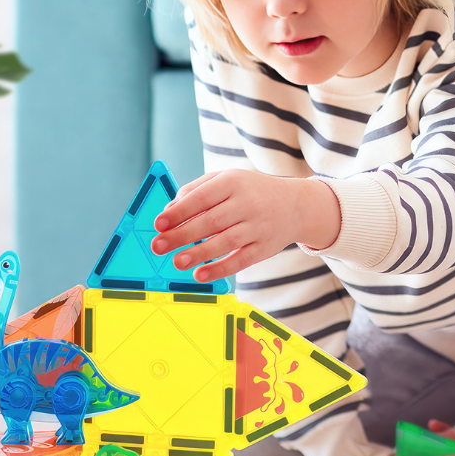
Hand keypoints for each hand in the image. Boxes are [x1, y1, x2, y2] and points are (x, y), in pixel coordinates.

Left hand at [150, 171, 340, 282]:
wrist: (296, 205)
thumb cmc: (250, 192)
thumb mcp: (225, 180)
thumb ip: (195, 191)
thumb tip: (168, 212)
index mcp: (233, 182)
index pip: (202, 197)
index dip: (179, 212)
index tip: (158, 224)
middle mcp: (247, 203)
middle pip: (211, 221)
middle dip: (182, 235)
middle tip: (158, 246)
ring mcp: (258, 227)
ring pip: (225, 242)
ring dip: (199, 254)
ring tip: (176, 262)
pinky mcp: (264, 248)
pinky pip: (240, 260)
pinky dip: (220, 269)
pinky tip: (200, 275)